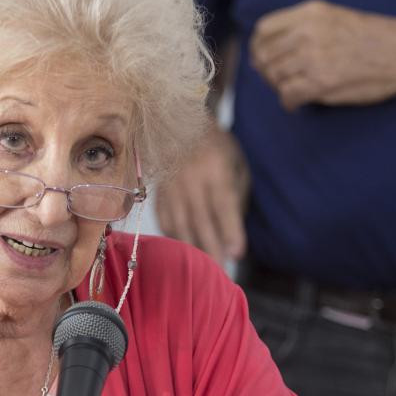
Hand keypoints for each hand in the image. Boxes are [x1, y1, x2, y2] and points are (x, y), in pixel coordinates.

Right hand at [155, 119, 249, 264]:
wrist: (180, 123)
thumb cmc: (216, 147)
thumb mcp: (235, 163)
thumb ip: (236, 195)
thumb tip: (232, 230)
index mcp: (214, 168)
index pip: (223, 204)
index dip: (230, 230)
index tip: (237, 253)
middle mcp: (190, 179)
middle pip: (201, 220)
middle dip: (212, 247)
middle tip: (220, 272)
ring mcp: (170, 186)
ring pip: (180, 223)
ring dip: (192, 248)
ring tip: (202, 267)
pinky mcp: (158, 192)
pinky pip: (165, 219)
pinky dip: (174, 237)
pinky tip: (183, 249)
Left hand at [250, 0, 395, 110]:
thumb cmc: (374, 38)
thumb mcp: (335, 17)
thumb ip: (303, 27)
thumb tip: (270, 50)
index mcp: (311, 13)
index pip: (263, 30)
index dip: (258, 48)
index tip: (263, 59)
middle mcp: (308, 32)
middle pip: (265, 56)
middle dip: (267, 72)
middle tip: (279, 81)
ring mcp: (313, 57)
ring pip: (275, 77)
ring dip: (280, 87)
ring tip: (294, 90)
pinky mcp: (321, 82)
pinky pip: (288, 95)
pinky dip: (290, 102)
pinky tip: (299, 103)